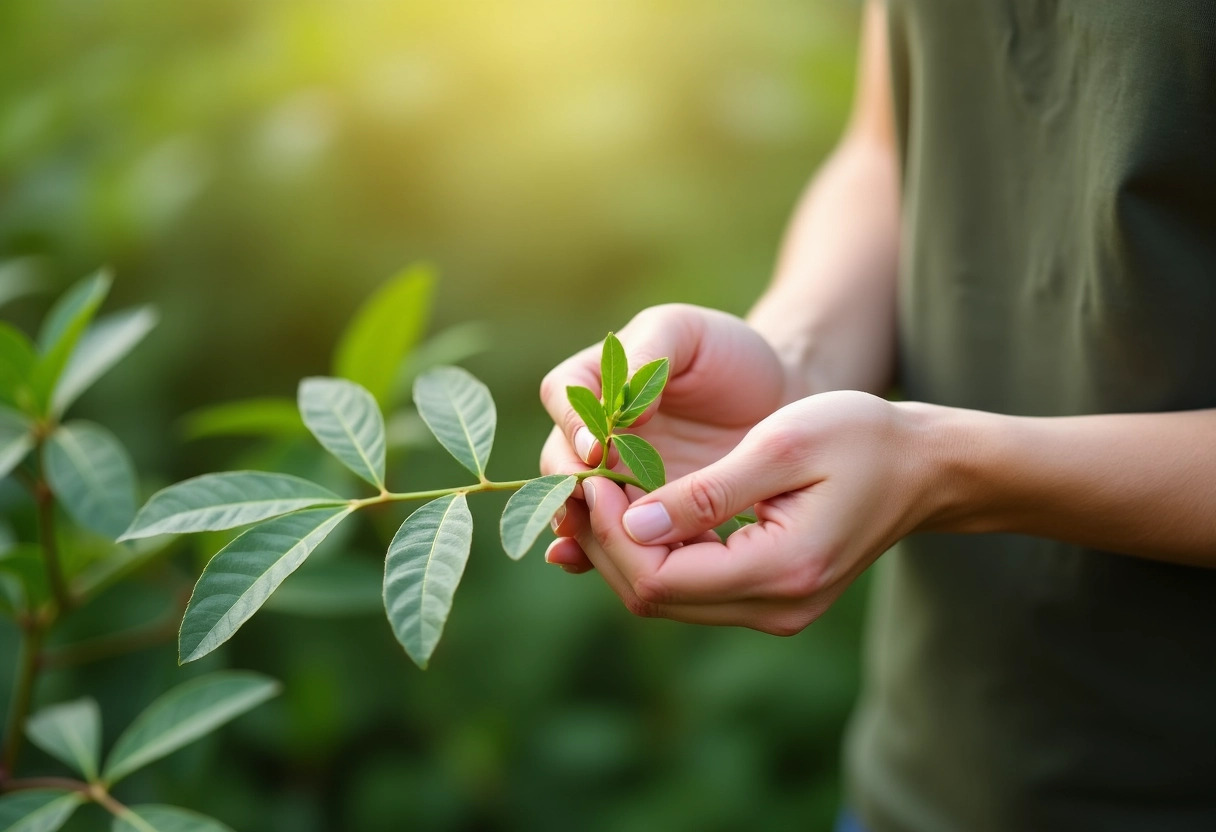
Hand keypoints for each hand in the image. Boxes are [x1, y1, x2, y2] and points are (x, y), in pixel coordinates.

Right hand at [539, 304, 790, 570]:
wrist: (772, 401)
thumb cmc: (726, 354)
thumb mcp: (685, 334)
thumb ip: (647, 358)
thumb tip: (621, 417)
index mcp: (593, 378)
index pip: (563, 396)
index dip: (573, 425)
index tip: (598, 451)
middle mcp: (590, 431)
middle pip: (558, 460)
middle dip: (575, 486)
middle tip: (600, 507)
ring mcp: (610, 476)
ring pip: (579, 505)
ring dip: (588, 527)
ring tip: (608, 547)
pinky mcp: (635, 513)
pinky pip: (607, 538)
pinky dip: (601, 557)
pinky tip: (606, 572)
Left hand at [551, 391, 940, 632]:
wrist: (922, 467)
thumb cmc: (860, 437)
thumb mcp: (782, 445)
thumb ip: (706, 492)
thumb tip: (631, 523)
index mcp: (782, 570)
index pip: (660, 578)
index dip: (610, 532)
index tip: (591, 475)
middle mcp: (775, 609)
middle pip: (653, 597)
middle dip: (605, 541)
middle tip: (582, 481)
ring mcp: (773, 612)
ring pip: (665, 598)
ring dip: (624, 548)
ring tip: (602, 488)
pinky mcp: (768, 600)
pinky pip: (690, 588)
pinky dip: (654, 552)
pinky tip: (638, 508)